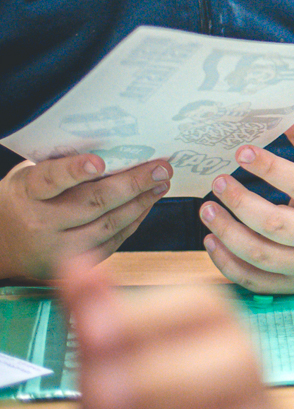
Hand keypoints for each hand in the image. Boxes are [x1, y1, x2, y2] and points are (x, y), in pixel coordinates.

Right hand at [0, 153, 171, 279]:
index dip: (74, 170)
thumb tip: (111, 144)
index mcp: (27, 192)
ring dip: (141, 203)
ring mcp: (58, 247)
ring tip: (162, 184)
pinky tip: (146, 204)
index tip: (99, 162)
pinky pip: (112, 242)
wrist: (2, 246)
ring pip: (108, 224)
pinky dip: (133, 222)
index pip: (51, 179)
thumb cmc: (24, 200)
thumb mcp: (28, 177)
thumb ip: (59, 165)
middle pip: (92, 202)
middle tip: (161, 168)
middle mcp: (41, 221)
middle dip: (132, 184)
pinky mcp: (74, 263)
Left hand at [59, 257, 290, 408]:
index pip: (207, 305)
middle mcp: (249, 382)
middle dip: (166, 379)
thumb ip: (95, 315)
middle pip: (240, 363)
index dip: (152, 316)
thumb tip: (75, 265)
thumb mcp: (109, 361)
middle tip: (100, 399)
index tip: (93, 333)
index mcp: (215, 335)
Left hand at [199, 117, 293, 293]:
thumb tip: (285, 111)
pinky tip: (212, 240)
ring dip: (227, 232)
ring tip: (206, 210)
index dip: (271, 169)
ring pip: (260, 254)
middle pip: (275, 223)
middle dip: (240, 202)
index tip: (242, 151)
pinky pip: (255, 280)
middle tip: (217, 182)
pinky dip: (227, 263)